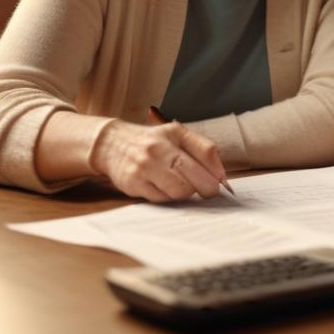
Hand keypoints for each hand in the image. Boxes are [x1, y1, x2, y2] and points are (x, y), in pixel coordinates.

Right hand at [89, 120, 227, 202]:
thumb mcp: (177, 135)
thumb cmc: (152, 142)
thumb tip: (221, 176)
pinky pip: (162, 199)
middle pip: (195, 178)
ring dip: (186, 193)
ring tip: (181, 185)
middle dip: (207, 189)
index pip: (207, 152)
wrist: (112, 144)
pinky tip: (163, 187)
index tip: (222, 182)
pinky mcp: (133, 184)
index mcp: (174, 134)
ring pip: (180, 192)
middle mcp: (159, 149)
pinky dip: (168, 197)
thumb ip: (202, 150)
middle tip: (207, 192)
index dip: (218, 171)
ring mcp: (144, 167)